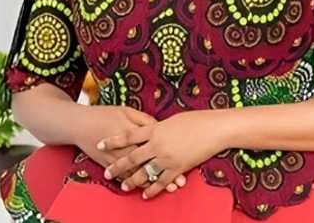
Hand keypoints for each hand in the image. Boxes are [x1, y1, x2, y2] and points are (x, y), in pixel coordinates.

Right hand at [72, 105, 186, 190]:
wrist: (79, 124)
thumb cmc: (104, 115)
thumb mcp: (126, 111)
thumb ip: (145, 120)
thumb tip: (160, 128)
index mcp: (132, 132)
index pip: (154, 146)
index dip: (168, 155)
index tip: (183, 162)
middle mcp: (125, 148)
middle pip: (147, 163)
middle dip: (163, 174)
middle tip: (178, 183)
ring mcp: (116, 158)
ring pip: (136, 174)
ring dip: (151, 183)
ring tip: (165, 189)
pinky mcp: (107, 165)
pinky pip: (123, 177)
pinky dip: (135, 184)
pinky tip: (145, 189)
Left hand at [100, 110, 228, 198]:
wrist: (213, 129)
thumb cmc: (196, 120)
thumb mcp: (172, 120)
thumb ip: (158, 128)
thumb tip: (150, 132)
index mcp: (155, 129)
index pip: (128, 136)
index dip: (113, 141)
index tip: (100, 144)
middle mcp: (157, 145)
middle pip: (132, 157)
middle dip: (118, 166)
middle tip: (106, 173)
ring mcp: (166, 158)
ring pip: (145, 172)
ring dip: (133, 180)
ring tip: (123, 186)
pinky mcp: (177, 168)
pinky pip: (162, 181)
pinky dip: (153, 189)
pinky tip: (145, 194)